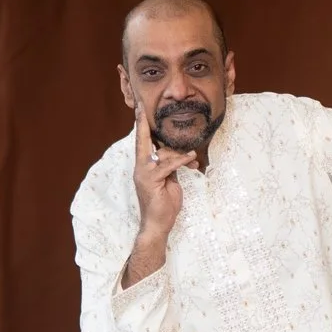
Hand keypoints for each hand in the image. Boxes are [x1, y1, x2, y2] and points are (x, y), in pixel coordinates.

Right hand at [130, 110, 195, 235]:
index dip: (141, 126)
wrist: (158, 224)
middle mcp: (140, 167)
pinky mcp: (151, 180)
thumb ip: (170, 165)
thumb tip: (180, 154)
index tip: (139, 110)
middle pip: (144, 141)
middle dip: (143, 123)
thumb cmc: (164, 204)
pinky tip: (190, 159)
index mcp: (143, 166)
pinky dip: (181, 160)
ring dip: (179, 154)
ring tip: (192, 157)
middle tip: (141, 107)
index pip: (142, 142)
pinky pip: (168, 165)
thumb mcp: (169, 180)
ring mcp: (144, 173)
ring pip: (162, 153)